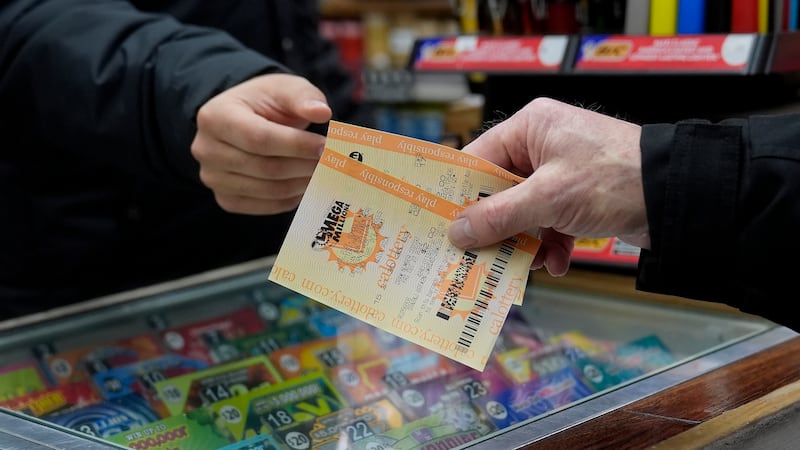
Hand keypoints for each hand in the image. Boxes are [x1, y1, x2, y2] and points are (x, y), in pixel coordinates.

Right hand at [191, 73, 331, 214]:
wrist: (245, 120)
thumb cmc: (266, 103)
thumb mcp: (284, 88)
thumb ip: (303, 96)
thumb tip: (322, 112)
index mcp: (215, 116)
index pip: (259, 138)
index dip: (296, 145)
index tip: (325, 146)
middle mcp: (206, 150)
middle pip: (265, 167)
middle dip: (304, 165)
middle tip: (332, 161)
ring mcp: (213, 178)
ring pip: (269, 190)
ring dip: (302, 183)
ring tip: (322, 171)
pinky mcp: (226, 199)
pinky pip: (265, 206)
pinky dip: (292, 197)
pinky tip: (305, 183)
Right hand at [447, 97, 649, 275]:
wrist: (679, 197)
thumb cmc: (614, 179)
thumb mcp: (548, 199)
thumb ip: (499, 216)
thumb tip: (457, 231)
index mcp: (531, 128)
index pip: (479, 159)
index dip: (460, 193)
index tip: (441, 224)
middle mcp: (543, 146)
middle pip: (500, 191)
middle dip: (494, 226)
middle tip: (475, 255)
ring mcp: (562, 173)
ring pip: (524, 212)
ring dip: (525, 241)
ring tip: (525, 264)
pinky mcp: (579, 198)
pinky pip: (550, 223)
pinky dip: (551, 245)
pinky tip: (557, 263)